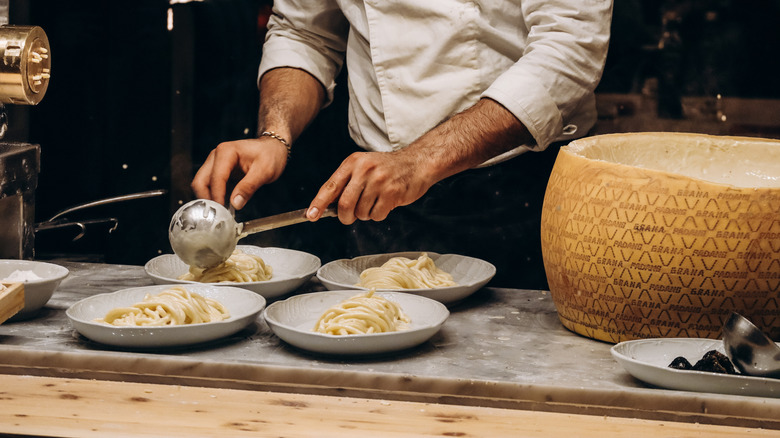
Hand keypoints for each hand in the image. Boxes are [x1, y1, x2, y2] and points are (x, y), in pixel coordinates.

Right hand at [191, 137, 287, 208]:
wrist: (272, 148)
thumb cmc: (270, 154)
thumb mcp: (264, 171)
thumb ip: (249, 187)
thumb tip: (236, 203)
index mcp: (226, 152)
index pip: (216, 178)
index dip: (217, 196)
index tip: (222, 211)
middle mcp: (216, 156)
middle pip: (200, 181)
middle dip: (207, 199)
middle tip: (217, 215)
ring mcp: (215, 164)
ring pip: (202, 185)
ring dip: (210, 199)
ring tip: (222, 212)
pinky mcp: (218, 172)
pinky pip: (210, 187)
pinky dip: (215, 198)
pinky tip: (225, 207)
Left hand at [306, 149, 435, 224]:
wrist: (417, 163)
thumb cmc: (387, 169)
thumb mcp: (363, 167)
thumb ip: (346, 183)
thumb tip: (327, 207)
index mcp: (352, 162)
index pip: (330, 186)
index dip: (318, 203)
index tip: (311, 216)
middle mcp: (364, 170)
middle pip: (344, 204)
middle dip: (345, 217)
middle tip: (350, 217)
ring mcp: (379, 181)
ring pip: (361, 212)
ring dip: (366, 214)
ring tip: (375, 202)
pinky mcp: (392, 192)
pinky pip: (377, 215)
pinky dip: (379, 215)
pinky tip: (386, 203)